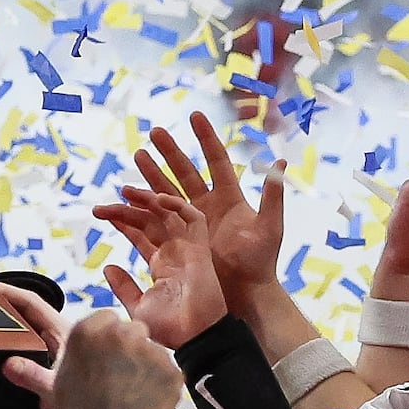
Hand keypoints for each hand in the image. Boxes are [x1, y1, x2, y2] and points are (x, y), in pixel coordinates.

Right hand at [42, 308, 183, 408]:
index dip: (103, 338)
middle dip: (125, 348)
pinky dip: (160, 383)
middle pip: (130, 330)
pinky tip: (145, 400)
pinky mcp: (170, 371)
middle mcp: (120, 334)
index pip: (104, 319)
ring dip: (143, 364)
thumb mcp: (51, 394)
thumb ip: (30, 373)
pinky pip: (167, 370)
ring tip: (129, 392)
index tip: (101, 357)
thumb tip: (9, 365)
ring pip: (150, 348)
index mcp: (87, 331)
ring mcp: (149, 351)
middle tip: (114, 377)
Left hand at [95, 185, 223, 348]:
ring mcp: (188, 250)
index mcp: (162, 266)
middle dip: (127, 209)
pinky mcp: (200, 250)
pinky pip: (193, 219)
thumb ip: (124, 286)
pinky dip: (178, 205)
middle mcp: (175, 254)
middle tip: (102, 206)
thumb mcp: (137, 306)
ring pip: (169, 214)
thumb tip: (108, 267)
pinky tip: (157, 199)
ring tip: (125, 191)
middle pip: (150, 221)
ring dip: (148, 198)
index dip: (122, 221)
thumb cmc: (169, 331)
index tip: (99, 212)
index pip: (140, 234)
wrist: (194, 340)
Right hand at [135, 113, 288, 315]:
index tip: (193, 115)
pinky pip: (159, 217)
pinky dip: (145, 206)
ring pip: (168, 190)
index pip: (216, 161)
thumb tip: (280, 162)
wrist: (245, 293)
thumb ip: (273, 196)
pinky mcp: (180, 238)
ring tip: (137, 156)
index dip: (205, 138)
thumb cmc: (261, 261)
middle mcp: (209, 205)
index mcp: (230, 198)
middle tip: (155, 132)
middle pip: (186, 171)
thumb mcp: (270, 227)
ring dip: (152, 174)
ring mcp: (192, 221)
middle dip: (170, 151)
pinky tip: (129, 195)